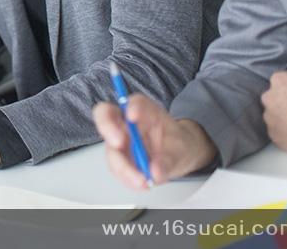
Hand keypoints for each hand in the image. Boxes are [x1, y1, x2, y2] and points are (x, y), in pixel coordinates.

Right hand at [92, 93, 216, 189]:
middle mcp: (126, 123)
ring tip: (142, 181)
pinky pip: (116, 169)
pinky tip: (142, 183)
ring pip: (110, 148)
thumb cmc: (178, 143)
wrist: (178, 156)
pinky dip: (128, 178)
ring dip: (123, 166)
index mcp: (144, 111)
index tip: (132, 115)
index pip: (134, 102)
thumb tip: (155, 172)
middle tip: (118, 143)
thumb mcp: (181, 148)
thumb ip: (168, 160)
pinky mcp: (118, 159)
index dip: (130, 106)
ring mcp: (119, 141)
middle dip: (108, 128)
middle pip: (105, 116)